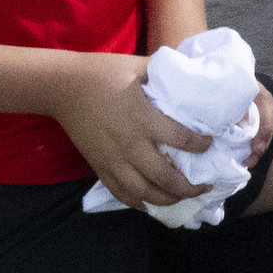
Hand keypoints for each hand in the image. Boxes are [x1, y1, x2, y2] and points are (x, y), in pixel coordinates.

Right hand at [55, 53, 222, 209]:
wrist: (63, 87)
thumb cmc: (102, 73)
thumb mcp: (138, 66)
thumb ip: (164, 71)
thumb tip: (189, 71)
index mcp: (144, 119)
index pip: (181, 139)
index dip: (200, 145)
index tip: (209, 144)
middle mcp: (131, 145)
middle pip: (165, 177)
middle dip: (189, 186)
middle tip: (205, 185)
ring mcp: (113, 160)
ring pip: (144, 192)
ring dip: (167, 199)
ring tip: (183, 197)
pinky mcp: (99, 167)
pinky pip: (120, 193)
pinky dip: (138, 203)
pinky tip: (151, 206)